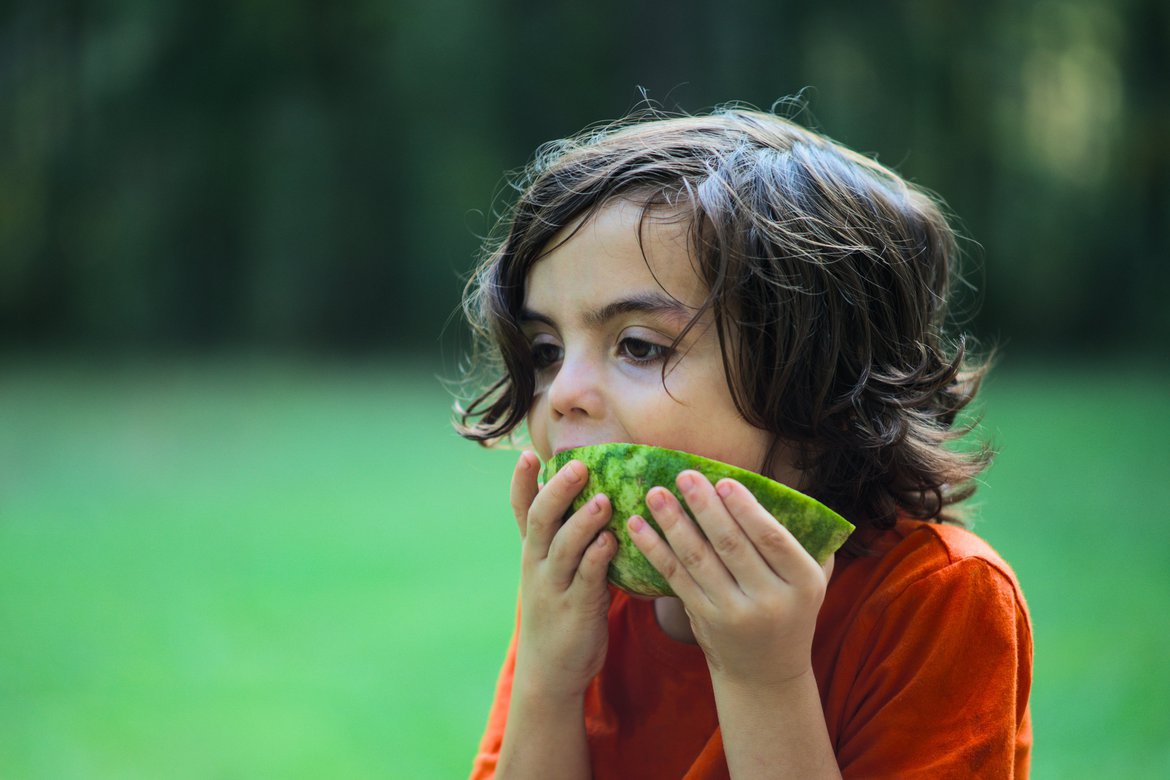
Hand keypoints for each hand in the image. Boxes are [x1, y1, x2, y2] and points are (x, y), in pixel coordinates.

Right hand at [509, 451, 616, 699]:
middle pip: (541, 519)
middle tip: (578, 465)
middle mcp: (537, 564)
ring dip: (583, 521)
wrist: (549, 671)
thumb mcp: (552, 571)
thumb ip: (566, 537)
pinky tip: (612, 542)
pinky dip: (597, 558)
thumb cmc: (558, 610)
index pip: (521, 509)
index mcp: (532, 551)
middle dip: (557, 490)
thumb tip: (592, 495)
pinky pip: (587, 579)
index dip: (521, 482)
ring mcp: (554, 587)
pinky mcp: (576, 609)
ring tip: (604, 500)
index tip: (526, 454)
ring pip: (564, 547)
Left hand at [627, 471, 833, 687]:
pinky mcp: (704, 619)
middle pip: (731, 545)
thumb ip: (800, 540)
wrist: (767, 672)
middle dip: (704, 508)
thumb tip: (777, 488)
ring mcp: (734, 613)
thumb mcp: (810, 580)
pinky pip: (676, 578)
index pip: (772, 539)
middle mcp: (769, 600)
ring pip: (698, 560)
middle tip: (684, 476)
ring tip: (656, 494)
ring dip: (673, 523)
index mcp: (802, 582)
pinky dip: (655, 550)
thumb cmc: (789, 610)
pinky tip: (638, 527)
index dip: (747, 510)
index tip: (723, 482)